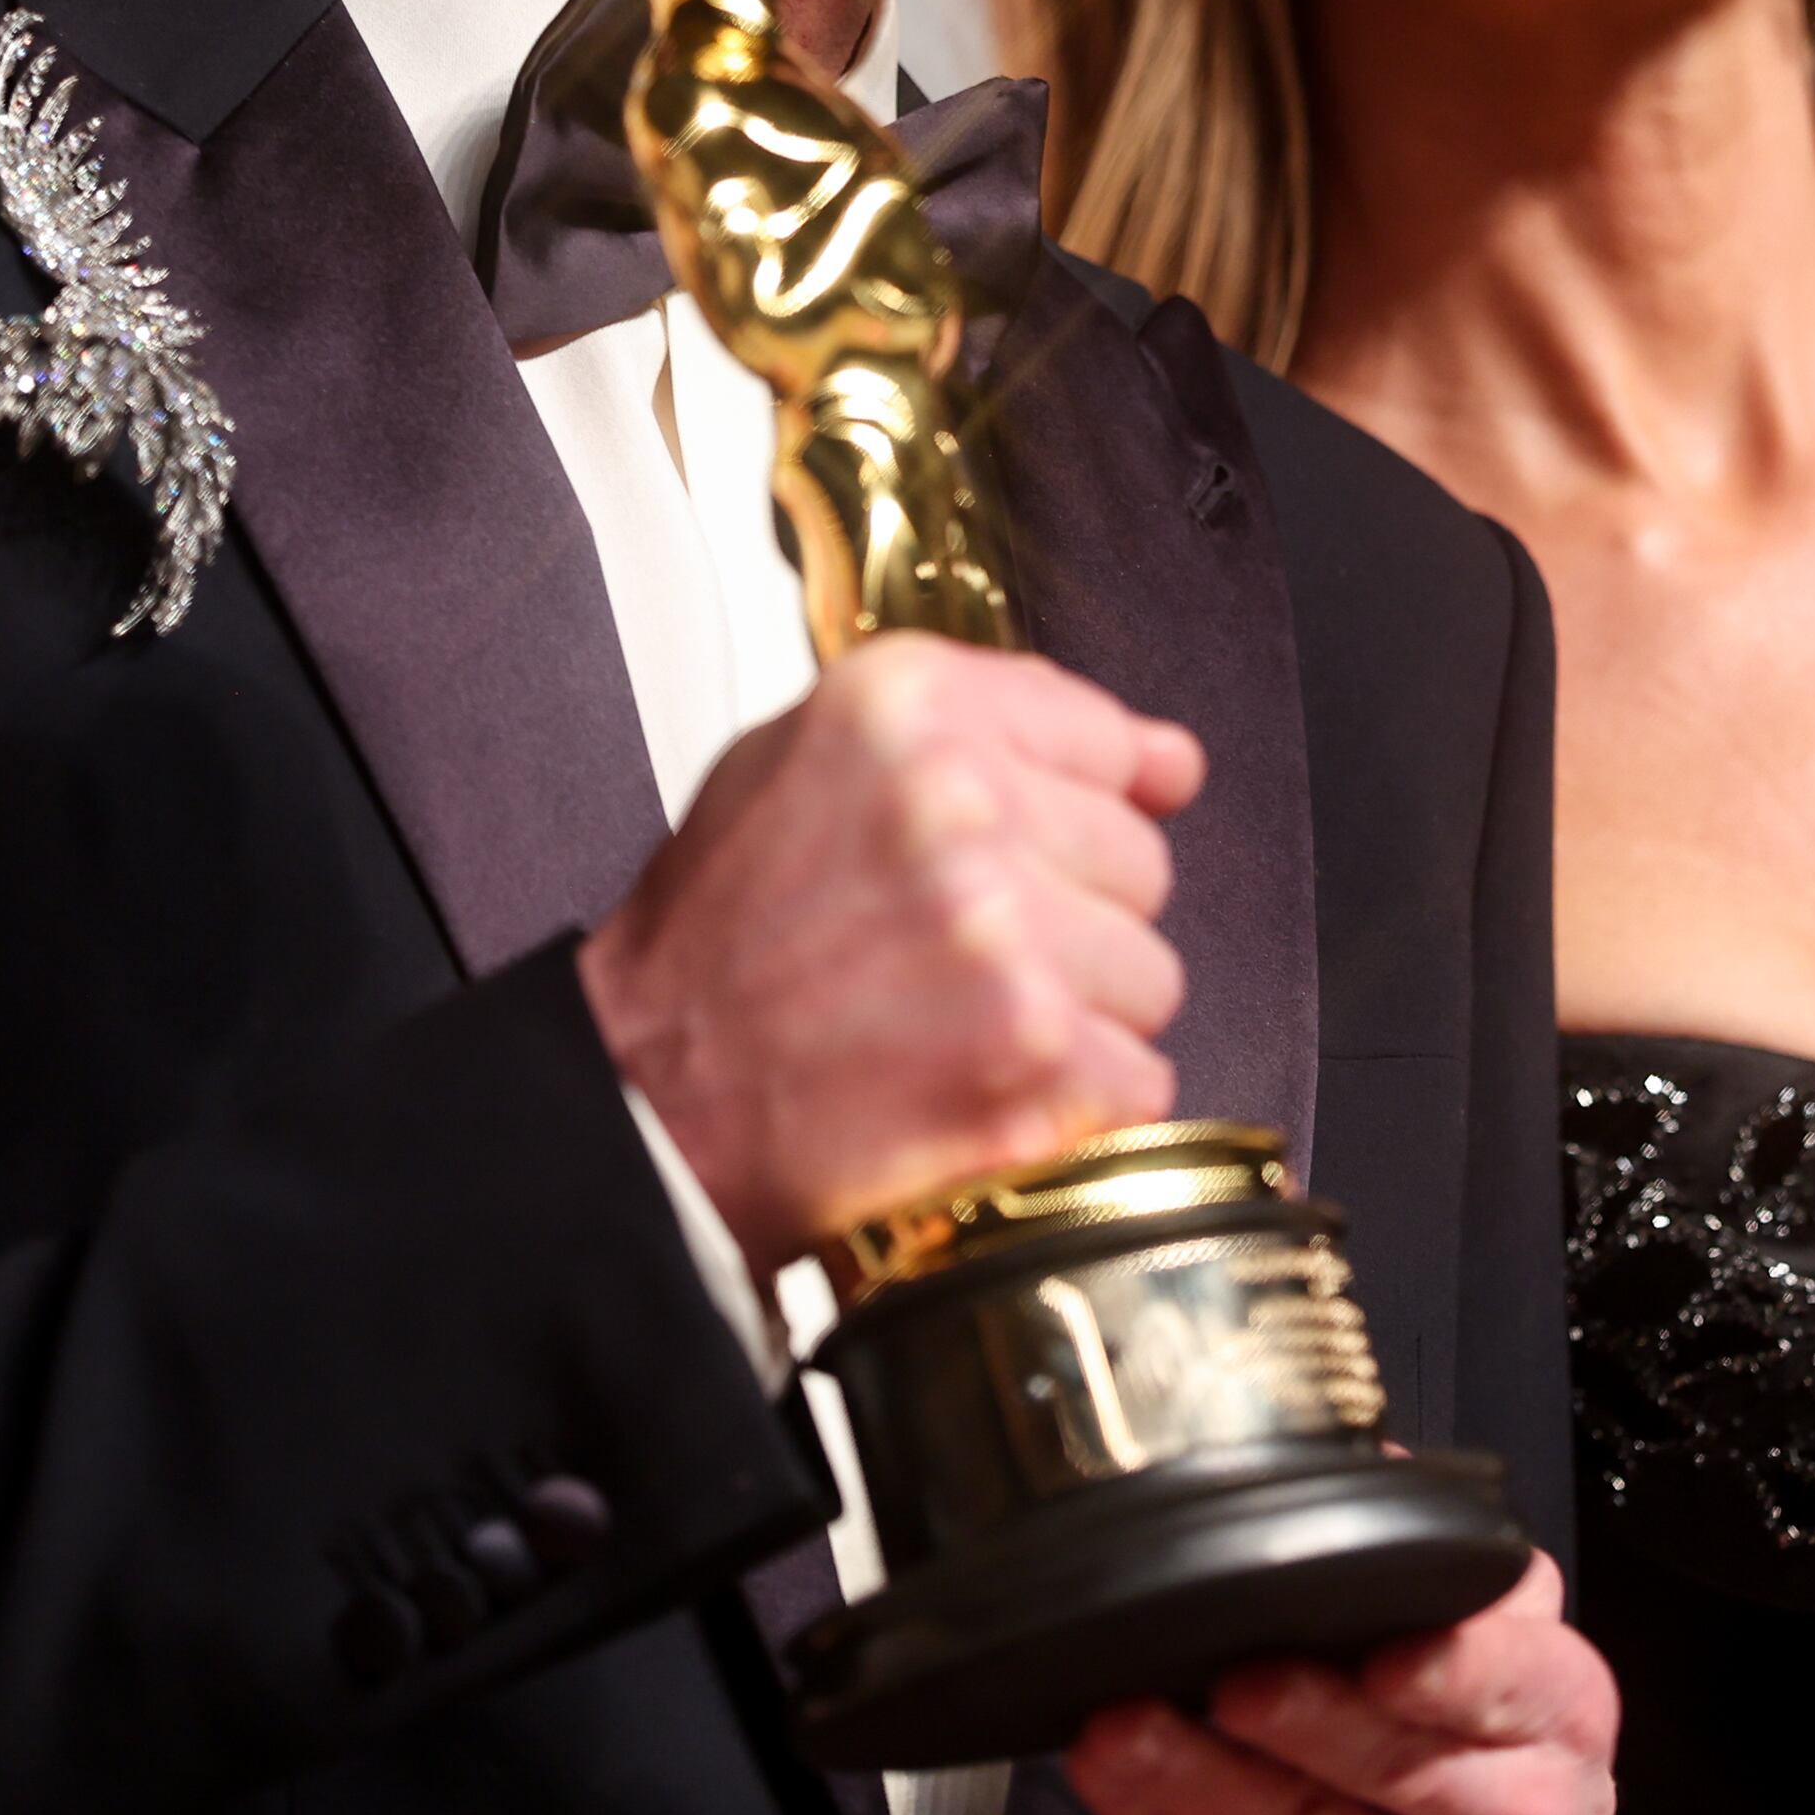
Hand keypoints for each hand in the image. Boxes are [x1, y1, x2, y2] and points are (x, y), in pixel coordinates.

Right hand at [578, 633, 1201, 1262]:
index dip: (1073, 807)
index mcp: (904, 708)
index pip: (1103, 734)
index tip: (1040, 848)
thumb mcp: (805, 760)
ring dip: (1077, 1015)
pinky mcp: (1038, 1062)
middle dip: (1067, 916)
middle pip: (1137, 860)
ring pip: (1149, 974)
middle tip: (954, 958)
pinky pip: (1140, 1079)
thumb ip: (985, 725)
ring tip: (958, 1028)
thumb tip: (1168, 762)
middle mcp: (962, 806)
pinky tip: (978, 1094)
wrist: (647, 1102)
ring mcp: (1007, 938)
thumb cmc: (718, 941)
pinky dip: (1075, 1106)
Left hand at [1065, 1552, 1616, 1814]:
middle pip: (1400, 1771)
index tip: (1387, 1660)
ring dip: (1205, 1787)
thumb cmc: (1509, 1750)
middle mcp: (1515, 1812)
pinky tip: (1118, 1781)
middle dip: (1306, 1727)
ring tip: (1129, 1731)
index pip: (1516, 1686)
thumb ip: (1451, 1566)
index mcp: (1556, 1712)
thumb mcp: (1518, 1647)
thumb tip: (1364, 1457)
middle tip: (1234, 1682)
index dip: (1451, 1675)